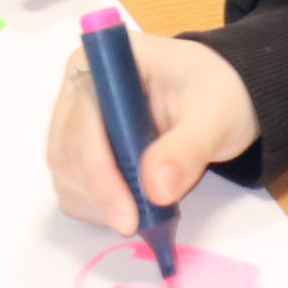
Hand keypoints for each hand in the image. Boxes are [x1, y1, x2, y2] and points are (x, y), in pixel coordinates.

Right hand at [45, 30, 256, 231]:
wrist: (221, 98)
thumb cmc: (217, 93)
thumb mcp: (214, 115)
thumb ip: (186, 148)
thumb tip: (156, 190)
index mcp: (104, 64)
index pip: (84, 123)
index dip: (99, 173)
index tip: (127, 217)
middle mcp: (79, 88)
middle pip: (67, 153)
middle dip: (103, 195)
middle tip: (143, 224)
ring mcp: (74, 119)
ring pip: (66, 175)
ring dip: (99, 205)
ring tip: (145, 213)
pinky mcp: (80, 148)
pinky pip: (73, 186)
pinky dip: (98, 208)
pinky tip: (132, 207)